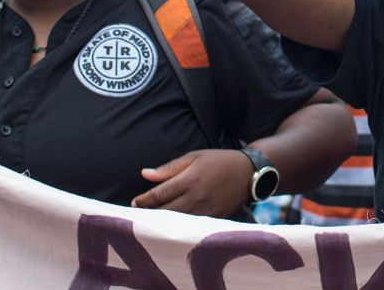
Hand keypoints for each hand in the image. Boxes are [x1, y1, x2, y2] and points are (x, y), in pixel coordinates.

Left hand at [131, 149, 252, 217]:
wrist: (248, 172)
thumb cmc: (218, 161)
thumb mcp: (194, 157)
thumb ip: (169, 168)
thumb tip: (145, 174)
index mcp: (190, 179)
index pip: (159, 194)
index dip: (144, 200)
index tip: (135, 202)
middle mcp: (197, 197)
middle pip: (165, 211)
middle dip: (149, 213)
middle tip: (137, 215)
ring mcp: (206, 210)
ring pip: (176, 221)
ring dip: (161, 222)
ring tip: (149, 221)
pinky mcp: (213, 219)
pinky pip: (190, 225)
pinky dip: (178, 226)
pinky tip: (169, 225)